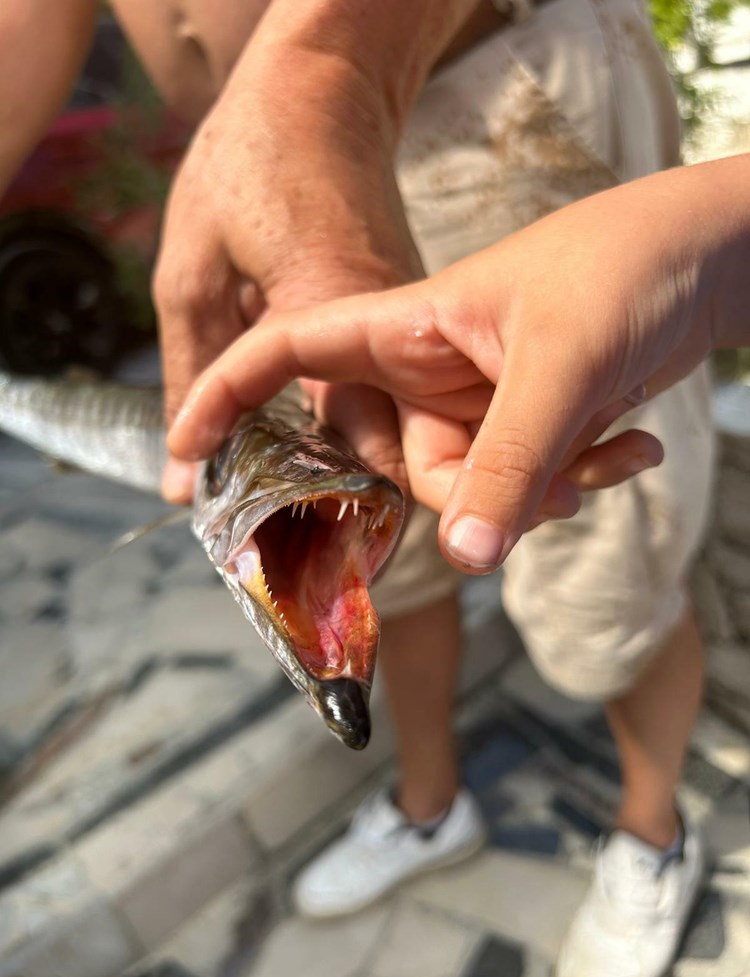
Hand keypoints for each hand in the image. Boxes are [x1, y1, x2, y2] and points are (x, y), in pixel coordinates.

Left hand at [153, 36, 422, 502]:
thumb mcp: (192, 266)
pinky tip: (363, 463)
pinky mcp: (436, 322)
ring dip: (396, 490)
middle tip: (320, 559)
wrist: (326, 82)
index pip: (341, 445)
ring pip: (429, 437)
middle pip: (407, 458)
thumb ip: (187, 374)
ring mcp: (431, 326)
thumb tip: (181, 477)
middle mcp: (407, 328)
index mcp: (340, 312)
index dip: (306, 505)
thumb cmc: (252, 159)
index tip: (253, 523)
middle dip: (370, 518)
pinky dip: (403, 444)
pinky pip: (430, 402)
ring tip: (336, 528)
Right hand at [168, 158, 749, 568]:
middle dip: (470, 493)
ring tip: (618, 445)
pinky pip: (524, 480)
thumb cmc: (628, 265)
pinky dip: (576, 478)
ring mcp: (480, 399)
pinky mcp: (528, 420)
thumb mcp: (562, 362)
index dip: (228, 395)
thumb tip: (463, 554)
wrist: (712, 254)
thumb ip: (509, 458)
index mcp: (406, 323)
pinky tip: (634, 444)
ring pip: (473, 485)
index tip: (185, 450)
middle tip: (551, 481)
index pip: (291, 349)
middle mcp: (430, 368)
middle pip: (402, 464)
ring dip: (543, 489)